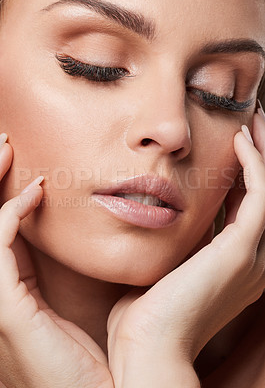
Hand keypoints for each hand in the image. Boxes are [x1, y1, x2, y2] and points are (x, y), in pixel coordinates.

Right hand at [0, 136, 112, 387]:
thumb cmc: (97, 351)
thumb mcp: (80, 300)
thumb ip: (74, 268)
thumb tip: (95, 226)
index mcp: (13, 288)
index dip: (3, 193)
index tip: (20, 161)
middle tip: (3, 142)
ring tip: (6, 148)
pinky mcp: (7, 308)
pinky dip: (12, 213)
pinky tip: (37, 192)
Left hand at [107, 112, 264, 386]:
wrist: (148, 346)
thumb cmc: (147, 313)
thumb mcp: (166, 268)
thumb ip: (173, 244)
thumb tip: (160, 217)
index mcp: (234, 265)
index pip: (246, 209)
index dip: (243, 175)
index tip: (232, 145)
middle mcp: (252, 260)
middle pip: (262, 196)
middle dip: (259, 158)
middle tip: (249, 126)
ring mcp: (252, 256)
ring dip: (262, 154)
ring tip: (250, 124)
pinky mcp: (242, 250)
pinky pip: (260, 196)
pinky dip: (254, 165)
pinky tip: (239, 140)